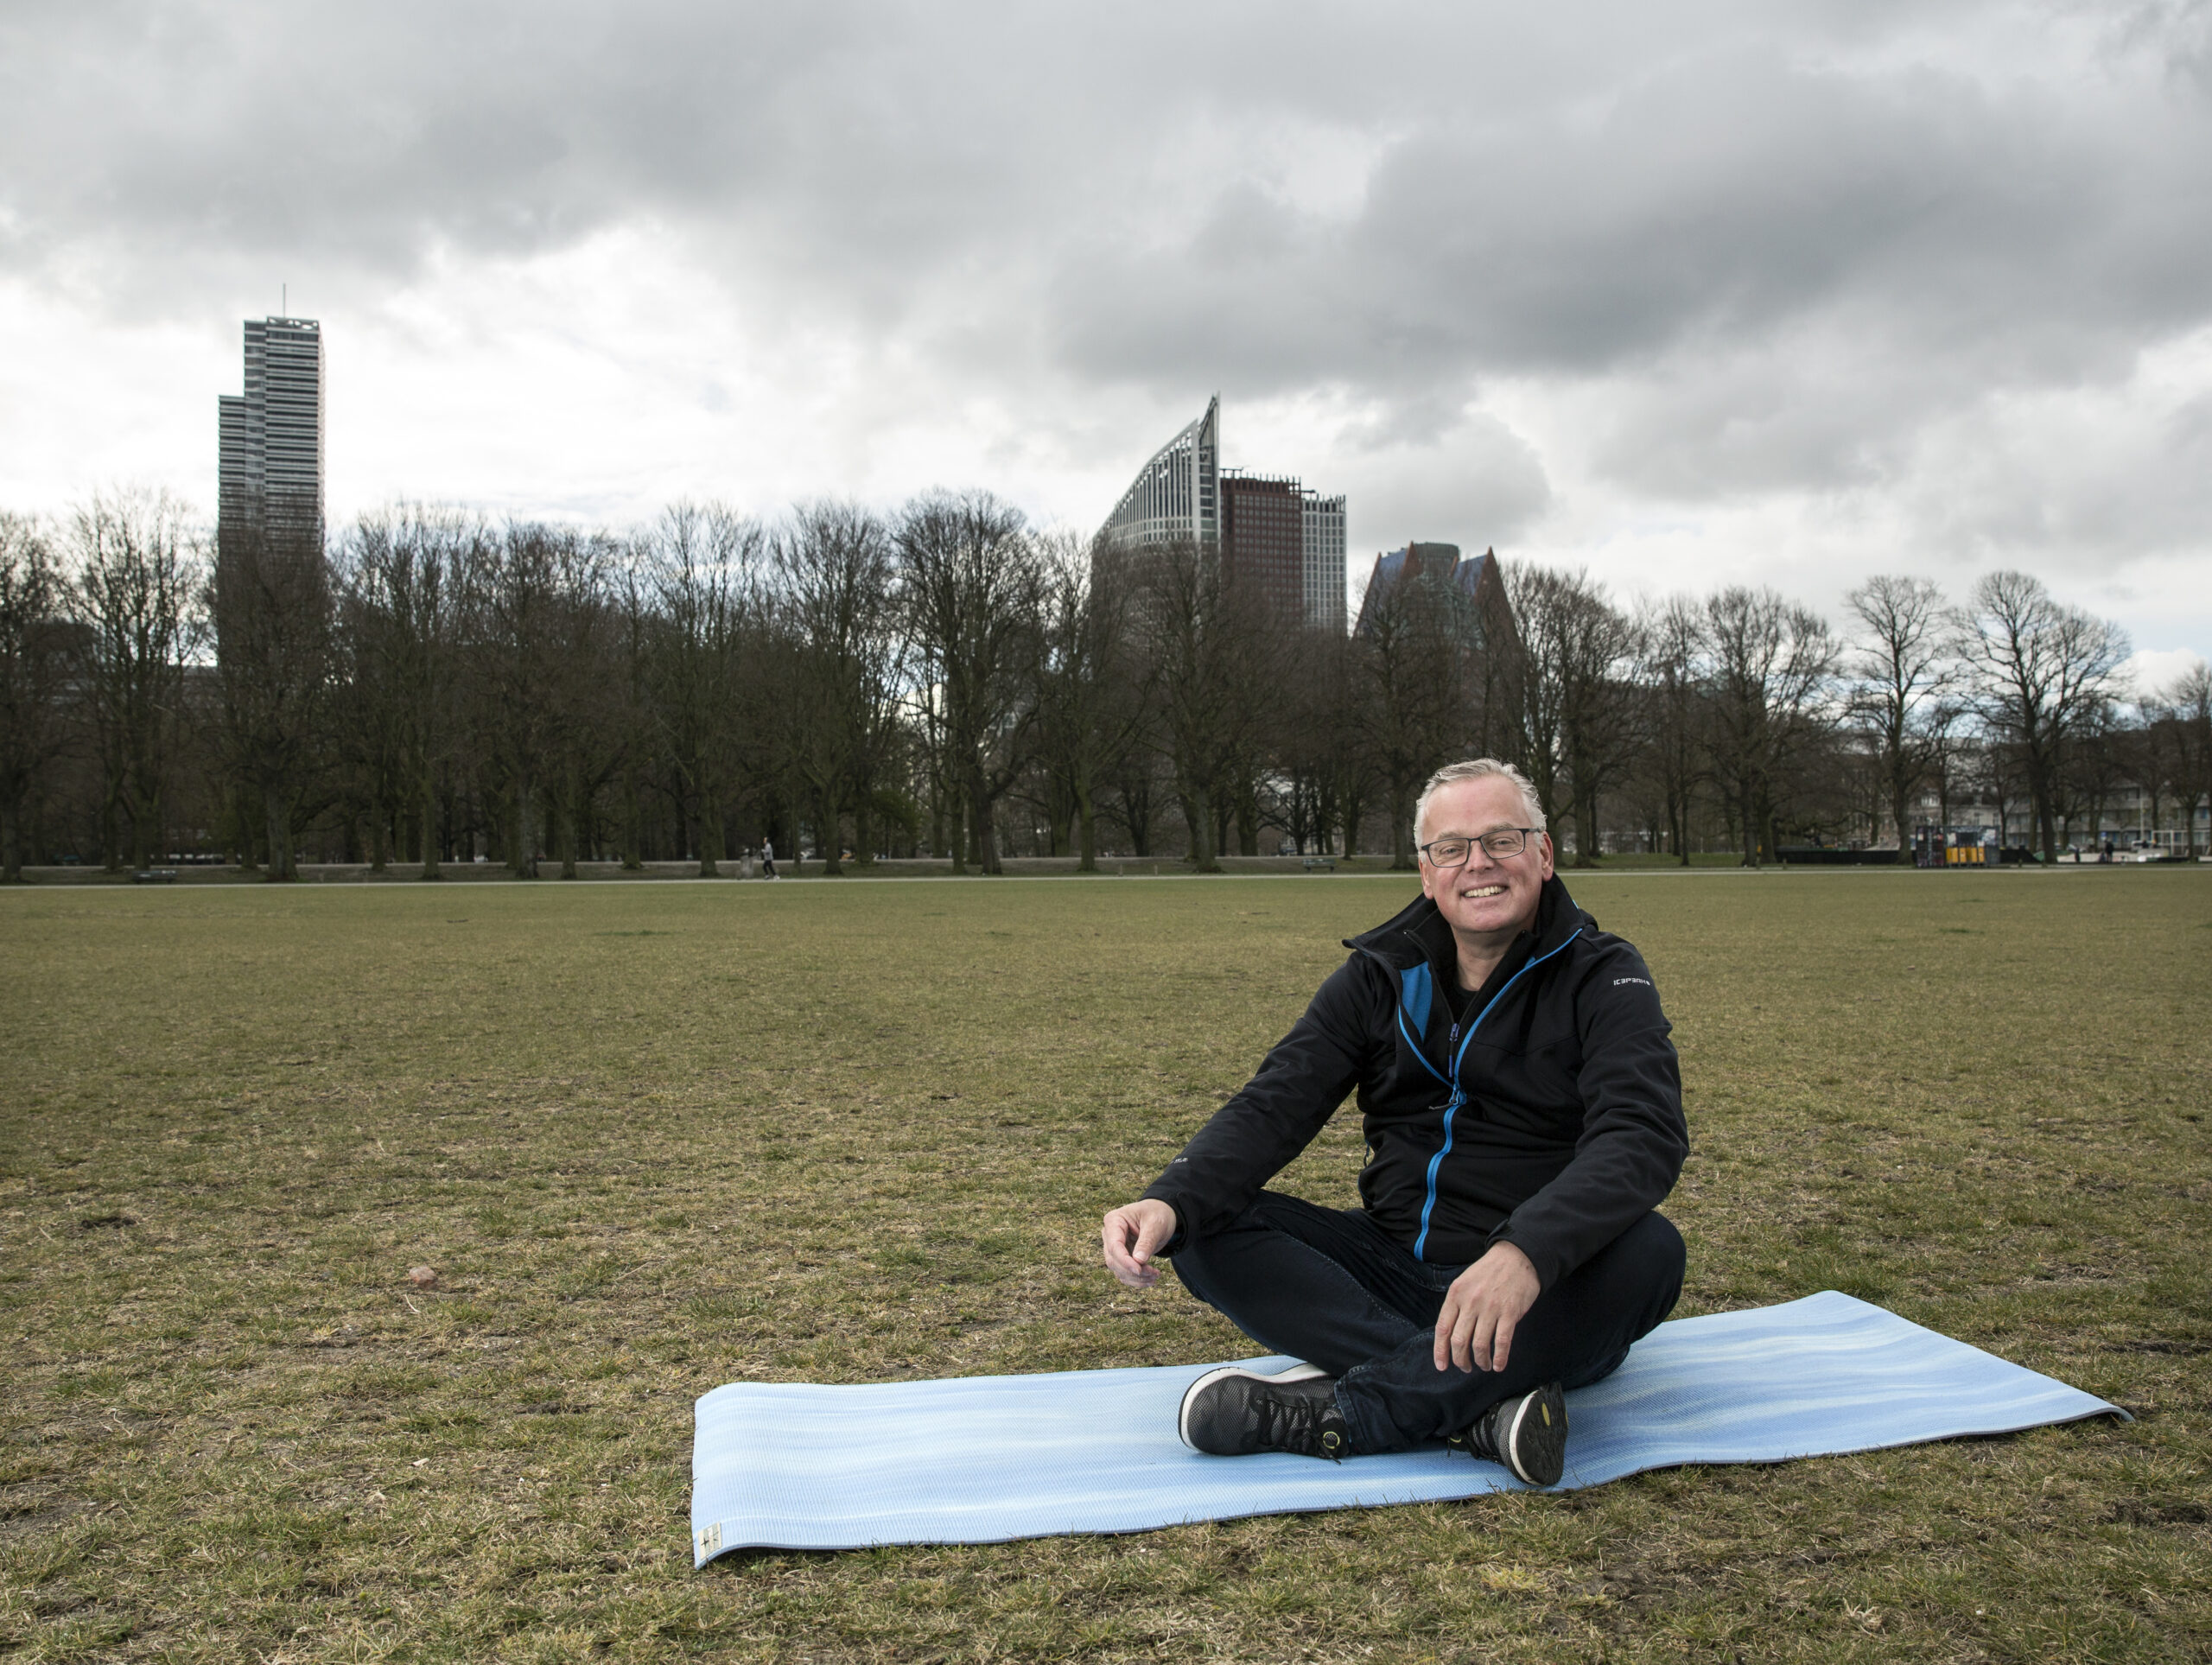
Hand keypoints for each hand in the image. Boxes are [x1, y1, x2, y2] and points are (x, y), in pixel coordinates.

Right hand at [1101, 1199, 1176, 1288]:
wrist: (1160, 1214)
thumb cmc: (1157, 1214)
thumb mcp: (1155, 1224)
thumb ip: (1147, 1241)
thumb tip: (1138, 1261)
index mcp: (1114, 1220)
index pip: (1114, 1246)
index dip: (1125, 1261)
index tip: (1139, 1270)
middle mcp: (1109, 1234)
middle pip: (1113, 1260)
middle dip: (1133, 1271)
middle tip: (1154, 1274)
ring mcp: (1113, 1247)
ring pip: (1118, 1270)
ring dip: (1136, 1278)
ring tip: (1155, 1276)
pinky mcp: (1120, 1257)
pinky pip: (1123, 1273)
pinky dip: (1136, 1280)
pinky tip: (1150, 1280)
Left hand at [1433, 1241, 1539, 1373]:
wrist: (1517, 1256)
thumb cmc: (1489, 1271)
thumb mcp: (1465, 1282)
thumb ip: (1457, 1304)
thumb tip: (1450, 1333)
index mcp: (1456, 1294)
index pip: (1442, 1328)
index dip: (1440, 1351)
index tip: (1441, 1366)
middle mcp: (1470, 1302)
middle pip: (1459, 1341)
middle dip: (1460, 1360)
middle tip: (1465, 1367)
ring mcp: (1490, 1308)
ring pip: (1479, 1345)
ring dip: (1480, 1361)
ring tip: (1483, 1365)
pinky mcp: (1509, 1313)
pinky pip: (1502, 1342)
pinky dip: (1499, 1358)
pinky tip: (1498, 1365)